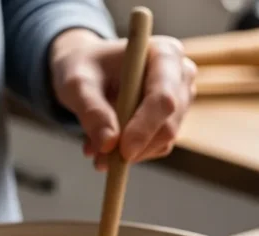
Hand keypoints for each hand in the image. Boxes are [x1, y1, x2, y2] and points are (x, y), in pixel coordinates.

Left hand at [50, 29, 196, 170]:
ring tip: (94, 148)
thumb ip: (91, 109)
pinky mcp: (172, 121)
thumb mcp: (77, 83)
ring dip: (128, 153)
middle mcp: (180, 75)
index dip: (145, 127)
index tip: (122, 150)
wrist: (90, 71)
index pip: (164, 98)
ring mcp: (181, 100)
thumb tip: (108, 144)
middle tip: (100, 158)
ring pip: (163, 141)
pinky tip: (105, 147)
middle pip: (168, 124)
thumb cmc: (85, 67)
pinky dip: (130, 153)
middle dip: (135, 146)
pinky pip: (156, 148)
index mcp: (165, 54)